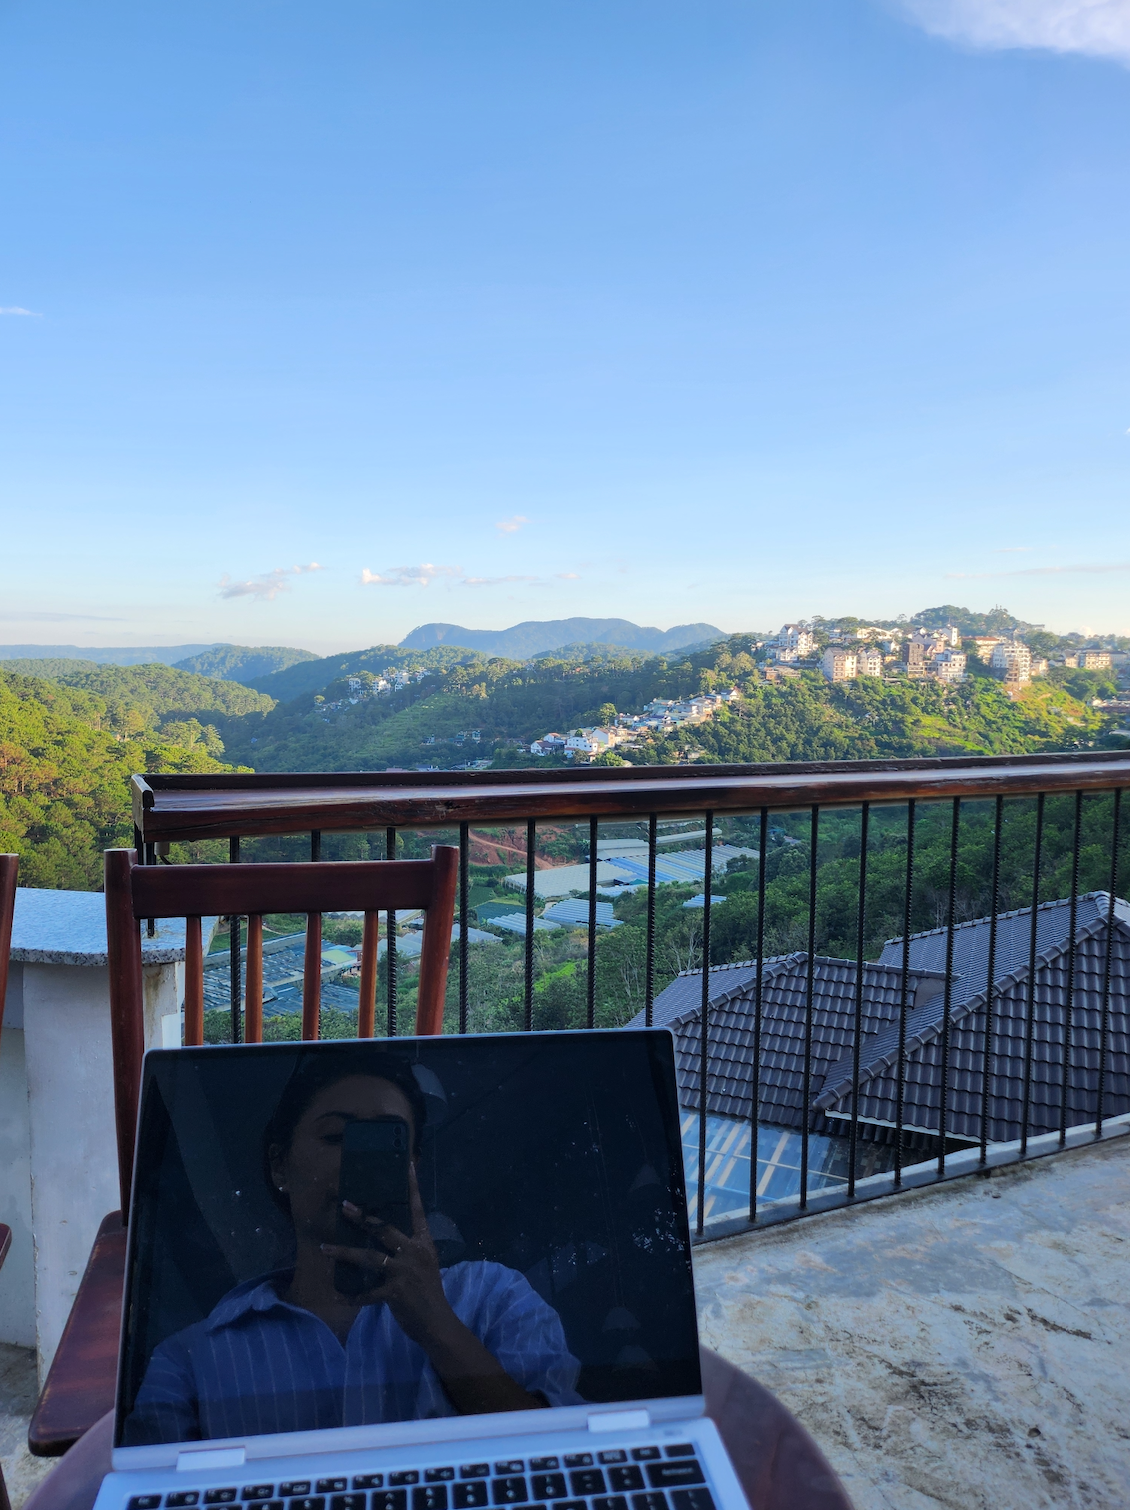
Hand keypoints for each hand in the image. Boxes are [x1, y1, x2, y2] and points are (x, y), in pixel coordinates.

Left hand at [321, 1165, 452, 1346]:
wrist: (437, 1322)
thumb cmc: (430, 1291)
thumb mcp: (425, 1263)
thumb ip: (408, 1248)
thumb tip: (386, 1236)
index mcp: (423, 1243)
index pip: (417, 1209)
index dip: (411, 1187)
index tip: (407, 1164)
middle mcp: (413, 1252)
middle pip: (384, 1229)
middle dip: (362, 1217)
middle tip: (345, 1205)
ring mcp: (403, 1271)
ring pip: (368, 1257)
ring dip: (344, 1253)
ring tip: (324, 1249)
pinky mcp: (394, 1292)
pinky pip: (366, 1293)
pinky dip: (351, 1296)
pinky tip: (337, 1296)